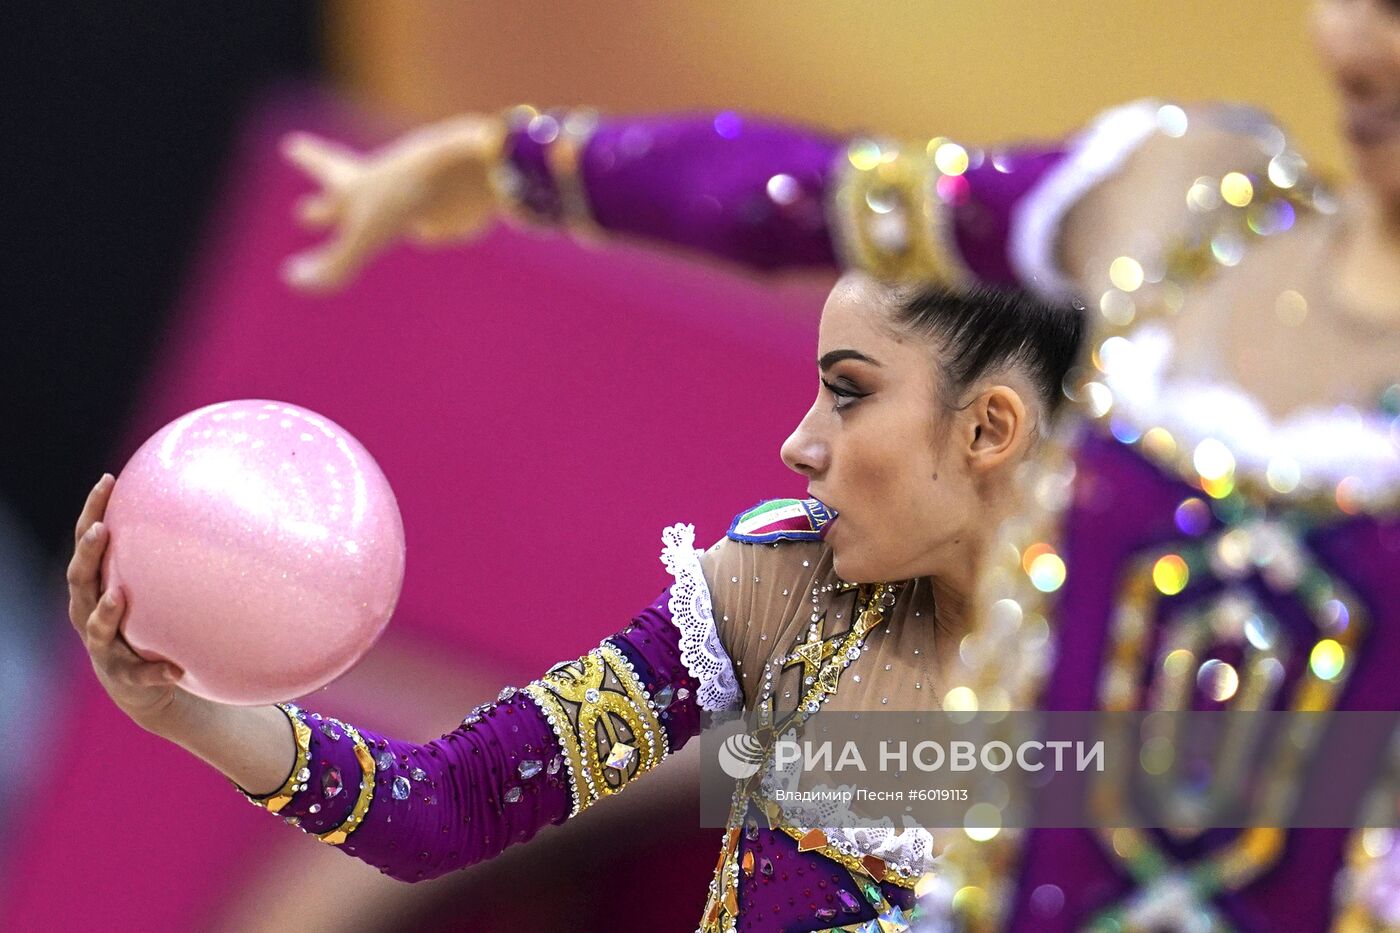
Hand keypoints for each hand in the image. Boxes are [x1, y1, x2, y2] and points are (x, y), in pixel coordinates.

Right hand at [68, 475, 187, 732]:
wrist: (150, 688)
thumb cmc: (158, 624)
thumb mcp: (163, 589)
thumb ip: (178, 560)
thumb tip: (224, 508)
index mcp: (99, 585)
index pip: (90, 541)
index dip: (93, 511)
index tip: (108, 481)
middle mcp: (90, 612)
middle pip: (79, 579)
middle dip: (87, 554)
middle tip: (102, 531)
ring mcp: (104, 647)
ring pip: (96, 628)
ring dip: (106, 613)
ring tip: (118, 596)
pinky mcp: (124, 678)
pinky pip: (140, 674)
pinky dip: (154, 671)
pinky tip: (175, 669)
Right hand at [281, 115, 502, 292]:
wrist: (469, 174)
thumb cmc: (409, 196)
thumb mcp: (366, 237)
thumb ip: (334, 266)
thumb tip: (292, 280)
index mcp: (358, 183)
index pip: (325, 170)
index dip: (309, 161)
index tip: (292, 144)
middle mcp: (385, 189)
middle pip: (345, 199)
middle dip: (324, 209)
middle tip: (301, 212)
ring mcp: (417, 200)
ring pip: (388, 210)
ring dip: (373, 218)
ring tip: (368, 228)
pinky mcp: (448, 214)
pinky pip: (432, 225)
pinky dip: (428, 228)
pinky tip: (430, 231)